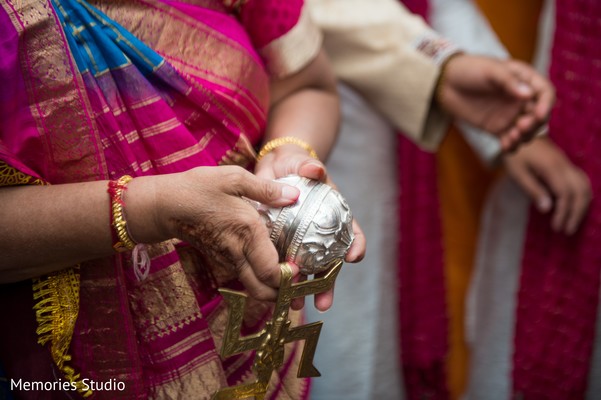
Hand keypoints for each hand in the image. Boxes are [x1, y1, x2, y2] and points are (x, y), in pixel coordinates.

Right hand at [127, 166, 300, 301]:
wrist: (165, 205)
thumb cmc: (198, 188)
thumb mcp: (233, 178)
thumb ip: (266, 188)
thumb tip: (294, 196)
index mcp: (246, 233)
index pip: (271, 272)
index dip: (289, 278)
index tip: (300, 269)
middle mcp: (238, 253)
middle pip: (264, 292)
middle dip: (284, 294)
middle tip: (300, 283)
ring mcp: (227, 261)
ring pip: (254, 288)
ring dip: (272, 289)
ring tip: (290, 277)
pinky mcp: (220, 260)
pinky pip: (245, 278)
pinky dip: (259, 280)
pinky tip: (270, 265)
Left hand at [254, 144, 366, 310]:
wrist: (274, 168)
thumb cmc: (294, 164)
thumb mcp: (301, 162)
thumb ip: (308, 166)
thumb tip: (314, 170)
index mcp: (334, 214)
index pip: (351, 232)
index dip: (356, 246)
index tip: (352, 258)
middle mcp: (321, 233)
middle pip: (330, 262)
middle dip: (328, 284)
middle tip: (323, 301)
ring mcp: (302, 241)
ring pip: (307, 270)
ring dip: (304, 291)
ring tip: (297, 306)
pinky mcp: (282, 245)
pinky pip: (284, 264)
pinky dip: (281, 281)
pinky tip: (275, 295)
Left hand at [438, 54, 554, 151]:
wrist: (446, 83)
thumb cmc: (469, 69)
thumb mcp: (490, 70)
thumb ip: (508, 82)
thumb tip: (528, 94)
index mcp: (525, 80)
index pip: (545, 93)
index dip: (545, 105)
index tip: (538, 114)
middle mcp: (521, 99)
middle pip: (540, 116)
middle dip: (534, 124)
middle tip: (520, 127)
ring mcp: (510, 115)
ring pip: (527, 131)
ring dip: (524, 137)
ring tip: (510, 138)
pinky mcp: (497, 128)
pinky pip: (510, 141)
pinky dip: (511, 146)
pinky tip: (504, 147)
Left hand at [503, 137, 591, 234]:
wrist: (519, 131)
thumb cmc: (515, 153)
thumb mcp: (518, 173)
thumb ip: (533, 190)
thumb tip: (548, 209)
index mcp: (553, 168)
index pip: (566, 194)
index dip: (564, 213)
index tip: (556, 227)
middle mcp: (565, 166)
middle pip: (581, 192)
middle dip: (576, 213)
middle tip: (566, 230)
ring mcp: (568, 164)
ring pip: (586, 187)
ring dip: (582, 206)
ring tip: (571, 223)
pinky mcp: (567, 165)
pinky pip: (582, 181)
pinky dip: (582, 196)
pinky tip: (575, 206)